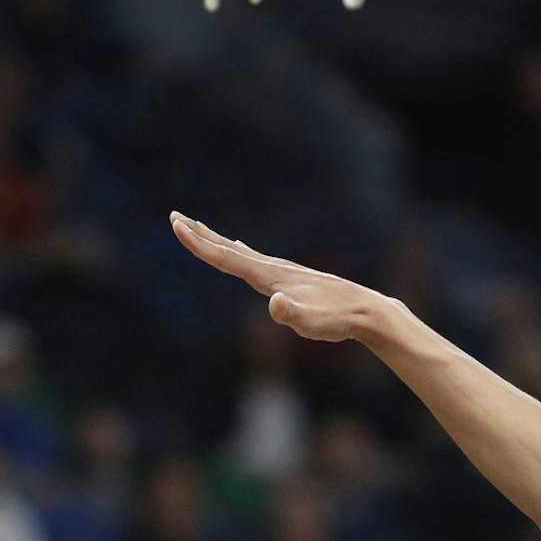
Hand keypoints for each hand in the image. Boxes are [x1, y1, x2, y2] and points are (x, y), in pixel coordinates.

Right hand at [170, 213, 395, 343]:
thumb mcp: (311, 324)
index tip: (177, 225)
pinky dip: (239, 251)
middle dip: (200, 235)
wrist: (365, 311)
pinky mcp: (291, 278)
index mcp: (270, 278)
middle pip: (228, 249)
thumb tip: (276, 305)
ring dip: (216, 241)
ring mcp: (282, 272)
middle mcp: (274, 269)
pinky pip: (255, 260)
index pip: (227, 258)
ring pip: (240, 252)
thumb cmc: (336, 321)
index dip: (199, 244)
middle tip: (175, 217)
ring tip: (199, 230)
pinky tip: (239, 249)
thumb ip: (292, 314)